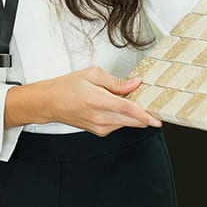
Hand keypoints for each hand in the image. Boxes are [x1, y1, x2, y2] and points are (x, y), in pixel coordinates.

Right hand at [14, 66, 161, 134]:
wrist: (48, 103)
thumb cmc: (66, 87)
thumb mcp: (92, 74)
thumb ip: (116, 81)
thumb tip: (134, 84)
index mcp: (99, 101)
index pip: (129, 110)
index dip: (146, 114)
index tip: (158, 119)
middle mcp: (101, 118)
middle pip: (133, 120)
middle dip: (144, 113)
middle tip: (149, 101)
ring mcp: (100, 127)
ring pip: (127, 123)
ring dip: (133, 114)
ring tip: (124, 99)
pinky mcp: (99, 131)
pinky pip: (119, 125)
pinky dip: (123, 117)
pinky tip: (115, 106)